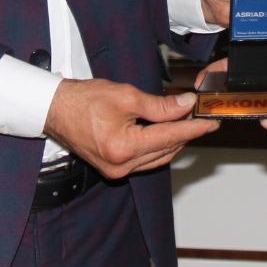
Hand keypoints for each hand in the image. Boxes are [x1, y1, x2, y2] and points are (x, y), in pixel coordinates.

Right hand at [43, 79, 217, 179]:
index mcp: (124, 147)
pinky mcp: (113, 169)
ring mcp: (116, 170)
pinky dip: (158, 147)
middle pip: (166, 149)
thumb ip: (160, 105)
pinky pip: (145, 160)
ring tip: (186, 122)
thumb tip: (185, 105)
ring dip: (174, 141)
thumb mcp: (127, 96)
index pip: (170, 137)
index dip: (194, 128)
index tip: (211, 122)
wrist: (55, 110)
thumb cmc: (84, 99)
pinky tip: (165, 133)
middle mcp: (121, 165)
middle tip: (200, 116)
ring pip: (158, 157)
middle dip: (185, 132)